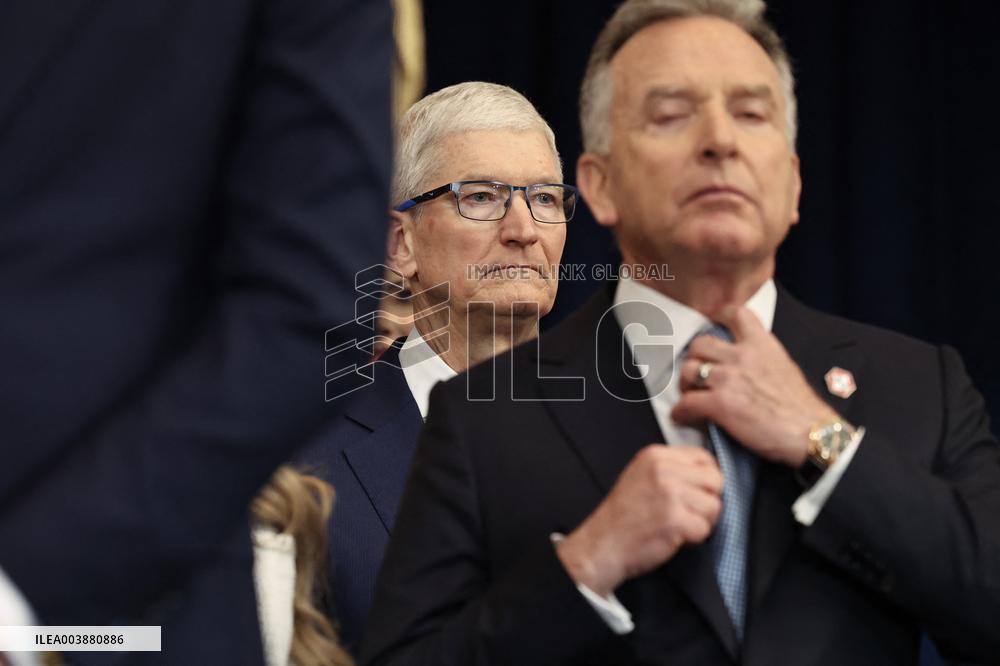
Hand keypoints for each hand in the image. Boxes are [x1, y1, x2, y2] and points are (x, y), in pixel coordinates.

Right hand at [556, 445, 722, 596]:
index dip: (708, 478)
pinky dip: (694, 539)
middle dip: (708, 500)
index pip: (704, 457)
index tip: (699, 492)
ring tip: (680, 526)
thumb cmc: (622, 516)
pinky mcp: (674, 519)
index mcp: (655, 456)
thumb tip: (708, 472)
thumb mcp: (640, 476)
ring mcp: (669, 494)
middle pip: (715, 480)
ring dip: (702, 522)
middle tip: (691, 513)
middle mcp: (662, 470)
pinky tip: (675, 537)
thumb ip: (670, 468)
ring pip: (714, 506)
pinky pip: (704, 529)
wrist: (602, 544)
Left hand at [672, 305, 838, 466]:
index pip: (735, 314)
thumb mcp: (785, 367)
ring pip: (688, 371)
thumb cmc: (802, 408)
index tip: (713, 323)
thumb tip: (748, 365)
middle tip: (698, 372)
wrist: (810, 433)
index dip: (719, 316)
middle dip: (695, 359)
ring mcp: (728, 379)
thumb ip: (763, 358)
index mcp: (761, 345)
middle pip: (699, 344)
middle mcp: (741, 356)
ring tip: (690, 394)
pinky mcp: (719, 404)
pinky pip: (686, 403)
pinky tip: (684, 416)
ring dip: (686, 384)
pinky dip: (681, 411)